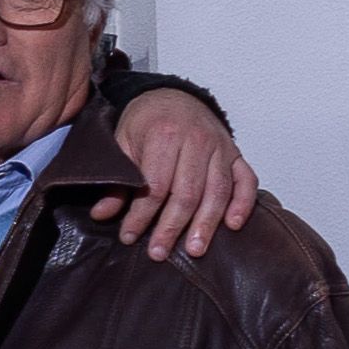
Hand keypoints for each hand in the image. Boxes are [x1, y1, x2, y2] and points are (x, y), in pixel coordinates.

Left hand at [102, 90, 259, 261]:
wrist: (173, 96)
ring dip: (206, 224)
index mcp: (164, 136)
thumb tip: (102, 214)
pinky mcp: (236, 154)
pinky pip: (246, 180)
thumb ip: (116, 179)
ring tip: (195, 250)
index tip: (129, 237)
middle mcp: (197, 141)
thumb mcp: (121, 144)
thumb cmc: (146, 123)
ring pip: (218, 191)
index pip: (155, 186)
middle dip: (172, 227)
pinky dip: (242, 203)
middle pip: (187, 193)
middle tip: (159, 253)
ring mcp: (220, 148)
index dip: (141, 215)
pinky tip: (233, 225)